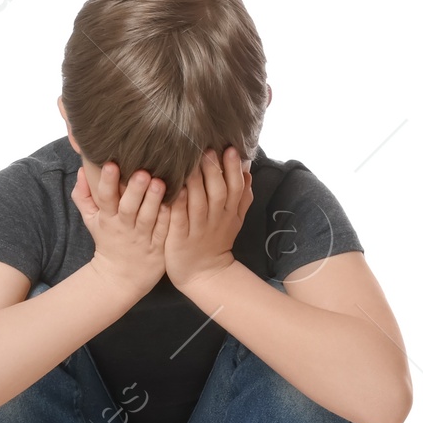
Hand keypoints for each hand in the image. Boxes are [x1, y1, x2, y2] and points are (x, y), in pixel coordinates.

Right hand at [72, 162, 169, 302]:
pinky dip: (169, 218)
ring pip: (148, 218)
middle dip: (134, 190)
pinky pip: (164, 231)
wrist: (119, 278)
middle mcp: (124, 227)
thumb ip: (84, 196)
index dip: (107, 182)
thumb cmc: (108, 240)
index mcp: (107, 219)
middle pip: (128, 208)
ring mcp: (142, 238)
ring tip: (160, 183)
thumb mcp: (91, 220)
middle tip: (142, 173)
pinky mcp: (158, 247)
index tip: (111, 164)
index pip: (105, 198)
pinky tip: (178, 201)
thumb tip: (81, 169)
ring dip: (154, 201)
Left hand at [163, 147, 253, 297]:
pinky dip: (178, 205)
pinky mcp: (180, 239)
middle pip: (218, 192)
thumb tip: (248, 171)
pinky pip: (179, 220)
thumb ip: (242, 196)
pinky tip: (174, 190)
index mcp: (229, 212)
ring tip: (189, 163)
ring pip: (198, 203)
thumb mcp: (234, 219)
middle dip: (213, 170)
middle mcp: (216, 219)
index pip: (236, 187)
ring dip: (195, 183)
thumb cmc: (216, 239)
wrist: (204, 273)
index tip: (230, 149)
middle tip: (207, 149)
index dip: (234, 169)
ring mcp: (198, 230)